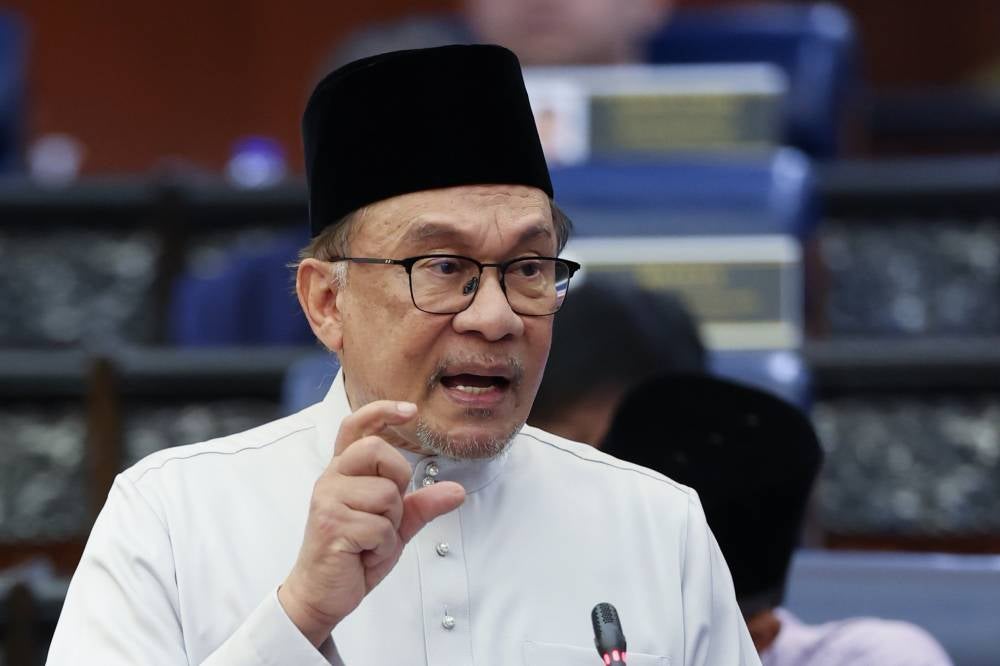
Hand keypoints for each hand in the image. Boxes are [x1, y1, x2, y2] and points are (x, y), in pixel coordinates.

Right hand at [278, 400, 464, 645]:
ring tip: (371, 540)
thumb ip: (421, 505)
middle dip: (397, 480)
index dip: (382, 411)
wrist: (322, 594)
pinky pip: (380, 527)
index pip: (356, 427)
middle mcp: (331, 478)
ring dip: (391, 524)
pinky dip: (383, 546)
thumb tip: (457, 491)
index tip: (410, 410)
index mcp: (344, 472)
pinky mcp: (330, 525)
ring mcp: (327, 500)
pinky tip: (365, 554)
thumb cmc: (354, 555)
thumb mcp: (394, 526)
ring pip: (386, 494)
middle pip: (378, 450)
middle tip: (387, 512)